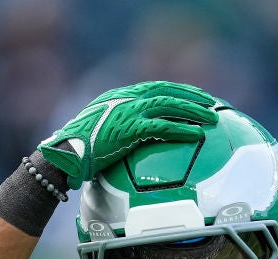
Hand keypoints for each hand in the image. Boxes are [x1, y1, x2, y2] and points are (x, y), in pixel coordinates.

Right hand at [38, 81, 219, 188]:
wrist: (65, 152)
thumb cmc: (78, 148)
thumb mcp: (100, 131)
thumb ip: (118, 127)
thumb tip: (132, 140)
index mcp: (120, 96)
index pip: (154, 87)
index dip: (177, 90)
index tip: (194, 94)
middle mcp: (126, 98)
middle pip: (166, 91)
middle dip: (191, 96)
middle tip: (211, 103)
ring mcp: (129, 111)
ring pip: (169, 105)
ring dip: (193, 111)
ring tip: (212, 118)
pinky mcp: (130, 128)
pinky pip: (163, 127)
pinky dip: (182, 129)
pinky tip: (197, 134)